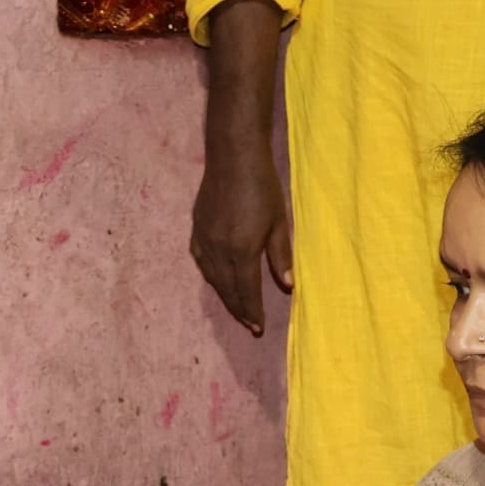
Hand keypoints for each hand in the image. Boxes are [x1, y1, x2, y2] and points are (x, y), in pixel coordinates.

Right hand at [191, 132, 293, 336]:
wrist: (233, 157)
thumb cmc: (262, 186)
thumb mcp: (279, 222)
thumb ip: (281, 255)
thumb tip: (288, 285)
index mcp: (242, 250)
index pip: (247, 291)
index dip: (253, 311)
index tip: (258, 328)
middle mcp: (220, 251)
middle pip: (228, 290)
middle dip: (239, 309)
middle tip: (249, 324)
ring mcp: (205, 241)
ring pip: (213, 278)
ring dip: (224, 296)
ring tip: (235, 307)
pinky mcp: (196, 230)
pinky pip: (201, 261)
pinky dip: (210, 276)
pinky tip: (216, 279)